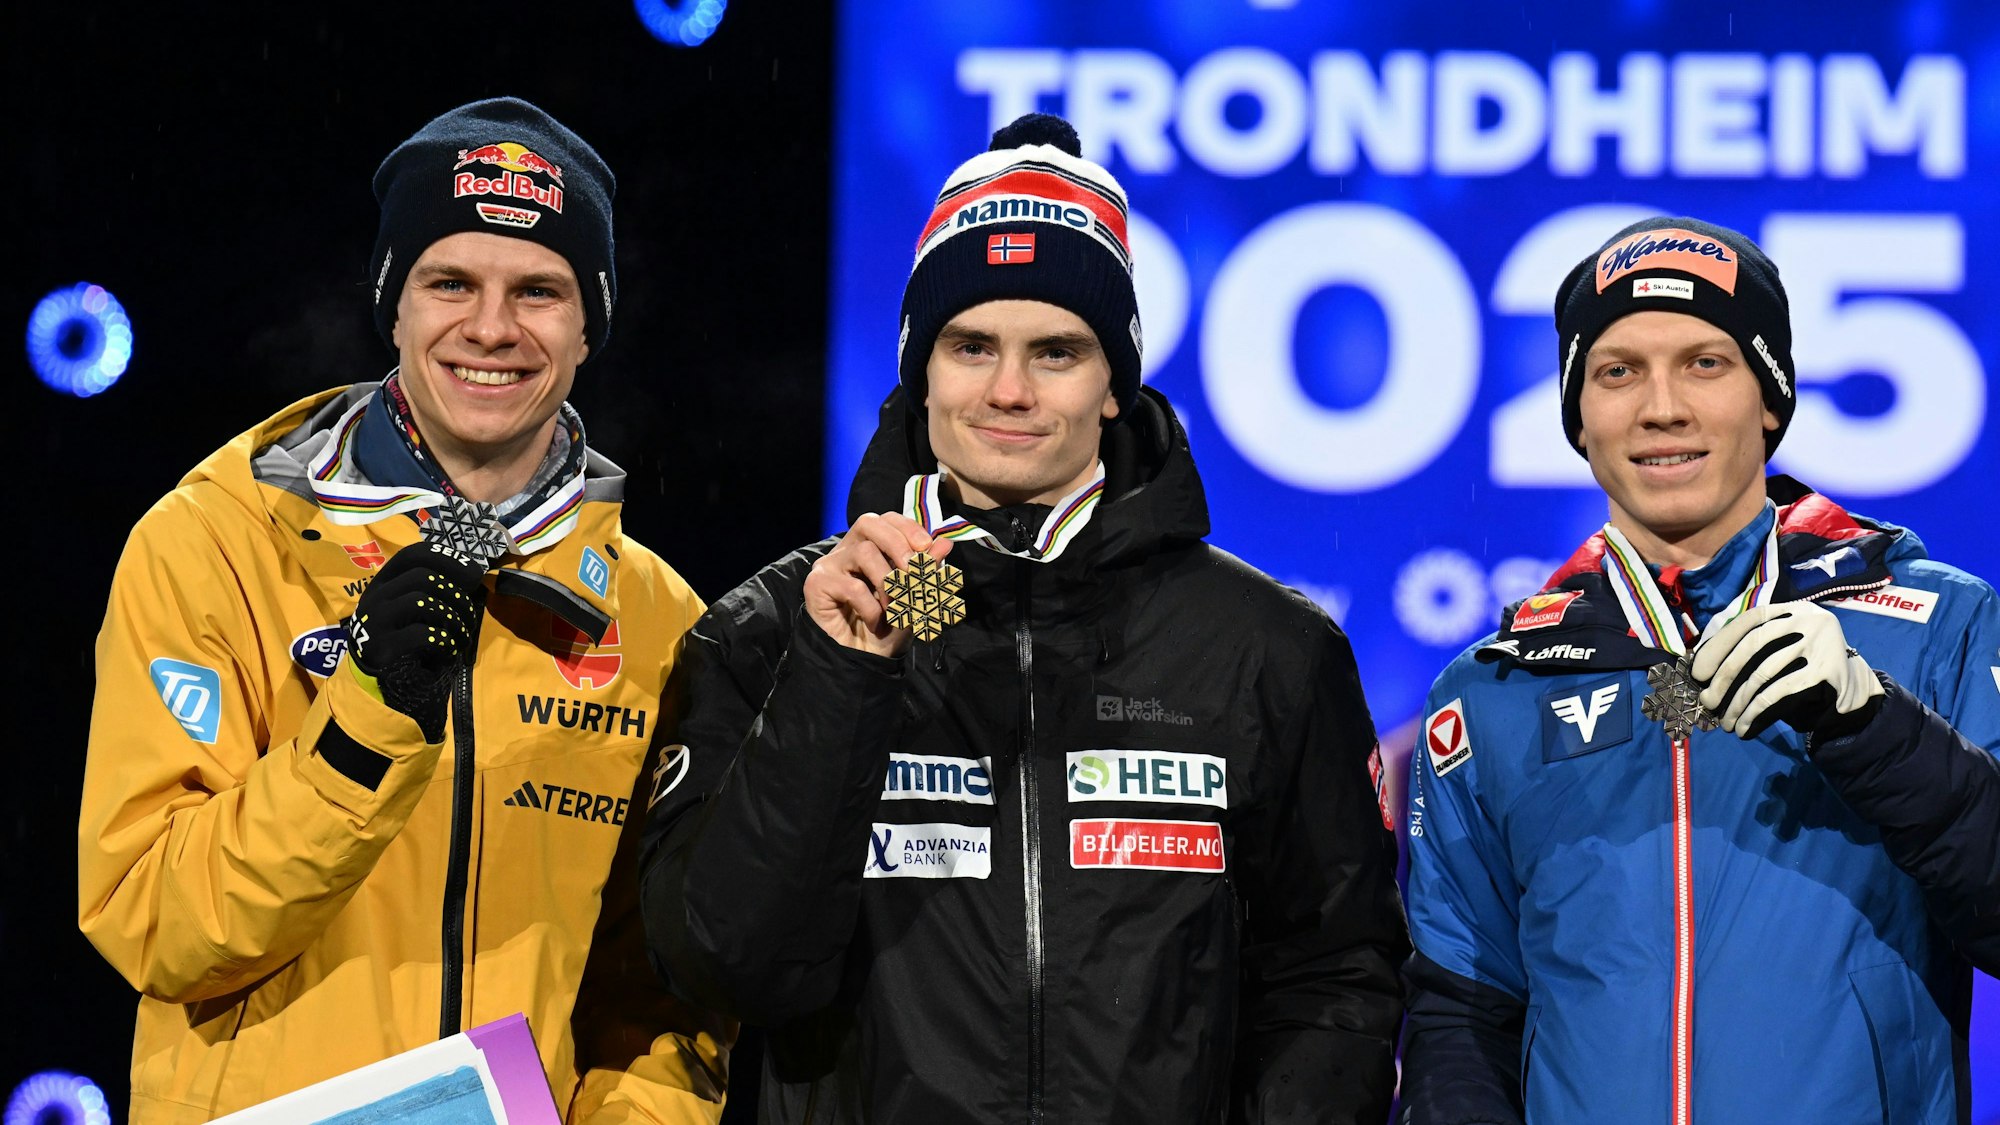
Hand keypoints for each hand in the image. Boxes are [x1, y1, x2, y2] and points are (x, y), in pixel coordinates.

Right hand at [344, 540, 487, 739]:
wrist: (378, 685)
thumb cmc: (407, 642)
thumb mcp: (418, 610)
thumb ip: (438, 590)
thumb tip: (475, 573)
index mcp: (385, 582)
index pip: (413, 554)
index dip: (447, 559)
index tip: (474, 574)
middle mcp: (375, 596)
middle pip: (422, 577)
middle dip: (455, 594)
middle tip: (469, 614)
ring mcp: (374, 621)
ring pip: (420, 601)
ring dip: (452, 617)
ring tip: (461, 635)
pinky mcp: (381, 648)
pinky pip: (420, 634)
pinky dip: (443, 641)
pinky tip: (448, 652)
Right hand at [803, 513, 952, 657]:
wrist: (865, 661)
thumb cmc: (889, 628)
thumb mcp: (916, 598)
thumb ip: (927, 570)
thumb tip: (946, 542)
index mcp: (870, 546)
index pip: (886, 519)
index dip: (907, 528)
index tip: (926, 548)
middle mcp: (847, 550)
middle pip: (868, 522)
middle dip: (898, 544)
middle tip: (913, 571)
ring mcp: (830, 565)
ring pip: (863, 553)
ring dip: (887, 583)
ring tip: (894, 608)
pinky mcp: (817, 584)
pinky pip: (851, 586)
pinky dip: (871, 607)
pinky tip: (875, 621)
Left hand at [1690, 602, 1884, 739]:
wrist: (1852, 691)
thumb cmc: (1802, 669)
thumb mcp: (1781, 649)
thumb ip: (1750, 650)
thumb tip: (1702, 670)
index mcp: (1792, 610)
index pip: (1748, 620)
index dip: (1719, 644)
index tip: (1698, 672)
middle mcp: (1809, 620)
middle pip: (1753, 645)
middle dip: (1724, 676)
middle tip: (1707, 701)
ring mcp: (1821, 644)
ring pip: (1763, 674)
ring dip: (1738, 702)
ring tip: (1725, 722)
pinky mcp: (1827, 672)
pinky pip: (1779, 694)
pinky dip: (1756, 713)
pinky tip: (1745, 727)